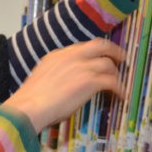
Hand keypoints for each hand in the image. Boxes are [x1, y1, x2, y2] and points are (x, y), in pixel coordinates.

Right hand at [2, 38, 126, 131]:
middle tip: (122, 58)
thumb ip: (57, 74)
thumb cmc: (31, 100)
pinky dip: (119, 89)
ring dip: (116, 74)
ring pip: (108, 64)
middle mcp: (71, 56)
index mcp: (58, 55)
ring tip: (119, 85)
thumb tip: (65, 84)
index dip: (94, 53)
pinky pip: (112, 82)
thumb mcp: (43, 78)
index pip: (82, 47)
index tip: (99, 57)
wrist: (29, 107)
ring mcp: (82, 67)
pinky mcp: (90, 81)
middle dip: (114, 50)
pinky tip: (121, 96)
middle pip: (100, 45)